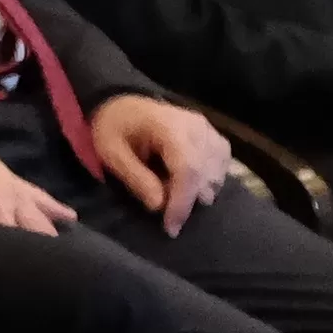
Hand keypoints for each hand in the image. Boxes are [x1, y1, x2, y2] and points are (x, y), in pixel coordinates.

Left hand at [77, 92, 233, 221]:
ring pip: (217, 173)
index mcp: (169, 126)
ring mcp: (210, 130)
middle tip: (165, 215)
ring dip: (197, 192)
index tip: (171, 228)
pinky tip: (186, 185)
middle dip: (187, 201)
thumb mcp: (111, 153)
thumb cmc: (113, 128)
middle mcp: (198, 126)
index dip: (182, 202)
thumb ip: (135, 178)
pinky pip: (221, 167)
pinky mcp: (216, 138)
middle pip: (206, 174)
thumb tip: (159, 206)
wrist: (124, 104)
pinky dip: (206, 182)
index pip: (187, 168)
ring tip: (169, 190)